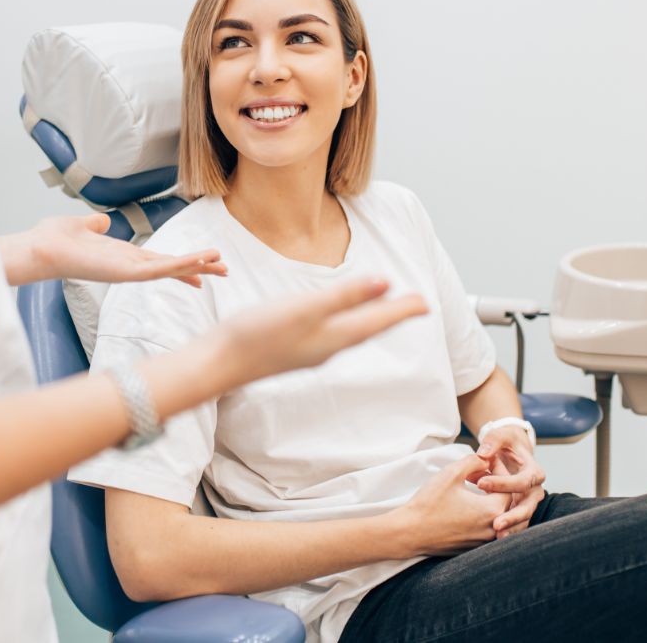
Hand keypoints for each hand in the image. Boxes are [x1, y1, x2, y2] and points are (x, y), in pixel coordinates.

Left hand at [0, 213, 226, 286]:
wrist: (39, 248)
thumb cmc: (55, 239)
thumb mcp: (82, 226)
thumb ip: (95, 224)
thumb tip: (102, 220)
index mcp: (123, 256)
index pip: (159, 260)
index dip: (182, 263)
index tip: (204, 266)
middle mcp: (128, 266)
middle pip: (172, 267)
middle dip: (198, 268)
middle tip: (225, 270)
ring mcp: (128, 272)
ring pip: (170, 269)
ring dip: (196, 266)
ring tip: (221, 264)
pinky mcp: (124, 273)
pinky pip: (158, 270)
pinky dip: (179, 266)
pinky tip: (197, 263)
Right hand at [218, 277, 427, 385]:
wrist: (220, 363)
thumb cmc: (258, 334)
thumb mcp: (306, 308)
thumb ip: (345, 296)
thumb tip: (385, 283)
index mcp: (336, 336)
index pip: (379, 321)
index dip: (403, 310)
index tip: (427, 303)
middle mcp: (328, 347)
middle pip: (370, 328)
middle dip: (393, 315)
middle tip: (415, 306)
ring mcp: (310, 350)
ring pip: (352, 332)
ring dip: (372, 320)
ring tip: (384, 309)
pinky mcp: (293, 348)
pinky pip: (334, 334)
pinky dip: (347, 322)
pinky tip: (339, 319)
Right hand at [390, 455, 511, 556]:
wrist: (410, 532)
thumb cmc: (430, 503)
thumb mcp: (451, 473)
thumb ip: (474, 461)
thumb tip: (486, 459)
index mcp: (492, 510)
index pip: (508, 486)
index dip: (499, 470)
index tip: (486, 461)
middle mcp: (493, 529)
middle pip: (505, 502)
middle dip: (495, 485)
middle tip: (480, 473)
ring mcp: (483, 541)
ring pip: (497, 516)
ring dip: (489, 500)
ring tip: (475, 487)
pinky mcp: (473, 548)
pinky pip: (486, 528)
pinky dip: (482, 515)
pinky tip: (467, 504)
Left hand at [474, 429, 546, 538]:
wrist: (511, 452)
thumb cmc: (505, 443)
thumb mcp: (501, 436)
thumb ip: (493, 441)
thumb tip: (483, 453)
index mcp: (534, 472)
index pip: (522, 481)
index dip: (502, 483)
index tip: (480, 484)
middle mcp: (535, 490)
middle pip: (528, 506)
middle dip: (513, 516)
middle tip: (496, 524)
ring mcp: (528, 503)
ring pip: (524, 519)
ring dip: (512, 528)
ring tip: (496, 536)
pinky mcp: (520, 511)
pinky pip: (517, 524)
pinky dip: (508, 531)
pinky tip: (495, 539)